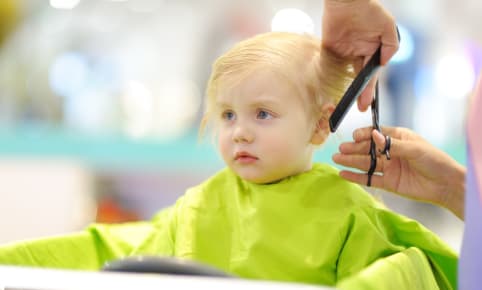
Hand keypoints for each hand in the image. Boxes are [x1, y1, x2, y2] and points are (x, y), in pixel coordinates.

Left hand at [322, 0, 398, 110]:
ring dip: (345, 89)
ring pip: (345, 75)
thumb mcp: (387, 26)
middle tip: (359, 108)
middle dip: (359, 93)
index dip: (369, 89)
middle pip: (358, 77)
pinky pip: (329, 66)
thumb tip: (384, 63)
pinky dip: (329, 77)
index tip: (368, 103)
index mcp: (373, 50)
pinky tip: (329, 90)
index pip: (371, 73)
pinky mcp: (330, 49)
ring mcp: (344, 52)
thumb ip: (390, 45)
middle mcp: (359, 53)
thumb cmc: (368, 9)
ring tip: (344, 104)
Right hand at [332, 126, 465, 218]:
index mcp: (398, 138)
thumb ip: (391, 144)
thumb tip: (373, 135)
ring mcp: (388, 167)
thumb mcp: (414, 148)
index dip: (364, 135)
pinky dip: (356, 177)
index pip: (376, 134)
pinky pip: (368, 179)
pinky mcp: (387, 182)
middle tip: (341, 149)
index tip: (354, 136)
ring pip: (366, 163)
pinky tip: (343, 174)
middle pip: (368, 149)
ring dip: (351, 161)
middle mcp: (390, 152)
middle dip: (353, 149)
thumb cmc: (434, 161)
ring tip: (336, 159)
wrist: (445, 185)